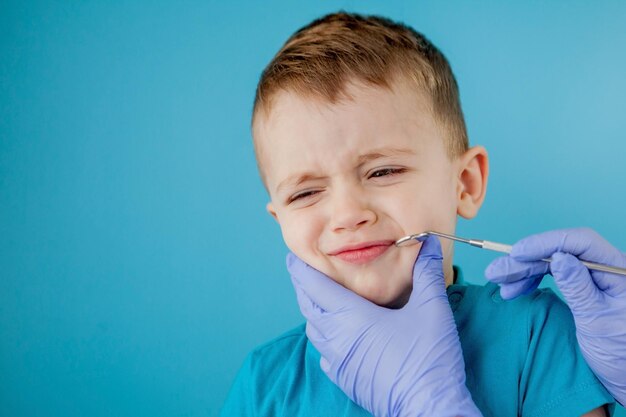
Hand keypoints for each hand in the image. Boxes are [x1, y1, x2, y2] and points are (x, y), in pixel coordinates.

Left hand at [287, 235, 481, 416]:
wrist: (428, 410)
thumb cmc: (428, 359)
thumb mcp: (432, 309)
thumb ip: (426, 272)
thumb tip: (426, 243)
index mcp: (350, 316)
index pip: (313, 286)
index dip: (300, 269)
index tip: (293, 257)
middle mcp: (336, 338)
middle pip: (308, 306)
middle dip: (303, 288)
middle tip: (304, 274)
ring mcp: (338, 361)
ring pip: (313, 331)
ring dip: (313, 313)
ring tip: (321, 301)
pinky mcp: (345, 379)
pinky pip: (324, 354)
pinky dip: (325, 339)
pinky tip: (338, 337)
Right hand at [484, 228, 625, 404]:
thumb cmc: (621, 353)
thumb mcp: (597, 321)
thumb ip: (578, 287)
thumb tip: (558, 257)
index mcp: (618, 270)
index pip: (580, 242)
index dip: (545, 243)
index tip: (517, 253)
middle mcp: (606, 268)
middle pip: (560, 252)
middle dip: (525, 261)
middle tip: (496, 271)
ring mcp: (593, 277)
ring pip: (553, 263)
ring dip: (523, 271)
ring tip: (499, 281)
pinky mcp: (583, 287)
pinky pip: (554, 276)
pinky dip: (532, 280)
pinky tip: (516, 289)